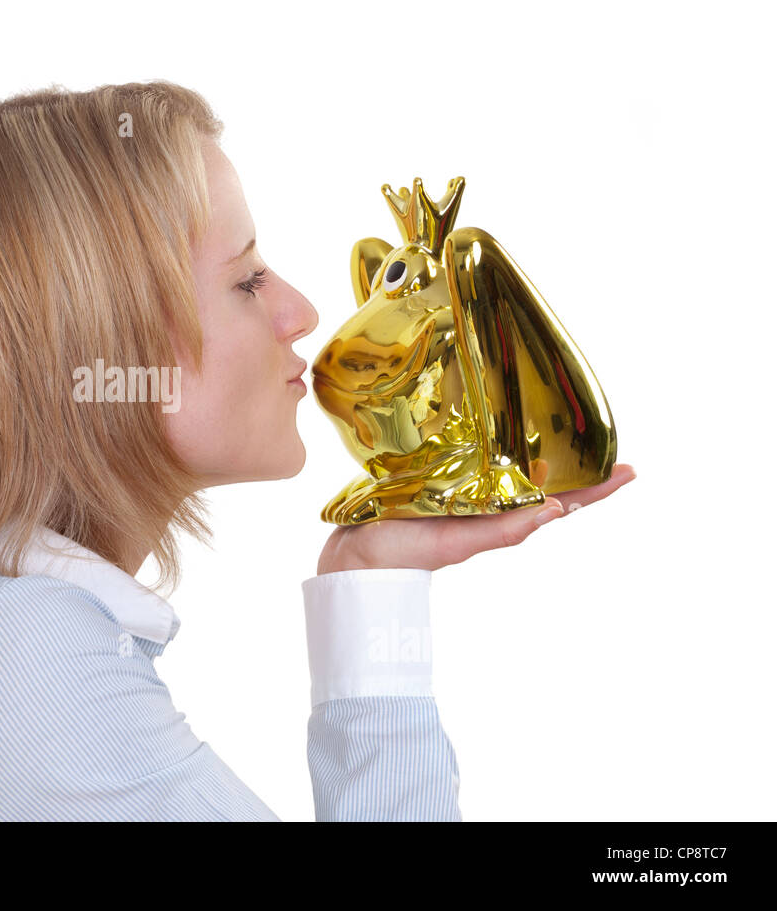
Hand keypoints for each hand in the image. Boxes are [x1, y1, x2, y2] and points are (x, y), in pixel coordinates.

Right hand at [317, 463, 636, 573]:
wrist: (353, 558)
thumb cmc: (405, 554)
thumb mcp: (461, 542)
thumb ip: (505, 529)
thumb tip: (557, 509)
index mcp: (501, 518)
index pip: (563, 503)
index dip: (598, 489)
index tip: (632, 470)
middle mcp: (488, 504)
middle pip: (542, 481)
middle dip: (571, 463)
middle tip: (596, 435)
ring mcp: (461, 493)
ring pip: (507, 468)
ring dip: (532, 450)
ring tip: (553, 427)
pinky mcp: (433, 481)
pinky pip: (470, 461)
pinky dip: (486, 446)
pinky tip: (488, 431)